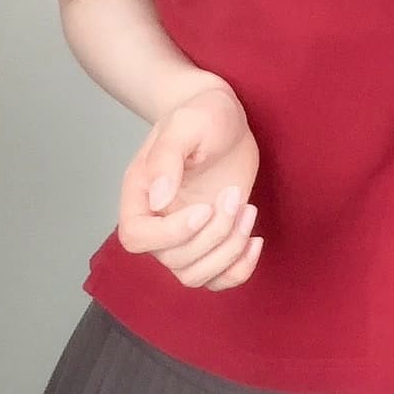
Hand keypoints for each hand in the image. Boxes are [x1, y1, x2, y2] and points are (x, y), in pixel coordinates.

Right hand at [116, 84, 263, 290]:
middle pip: (173, 261)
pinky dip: (240, 270)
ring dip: (229, 251)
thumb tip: (158, 201)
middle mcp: (157, 222)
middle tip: (235, 196)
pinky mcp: (212, 241)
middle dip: (214, 234)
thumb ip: (167, 158)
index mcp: (140, 195)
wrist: (224, 118)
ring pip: (195, 276)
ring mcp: (185, 236)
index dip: (171, 234)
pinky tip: (256, 239)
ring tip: (247, 210)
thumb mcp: (185, 125)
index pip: (137, 238)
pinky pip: (218, 279)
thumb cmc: (201, 115)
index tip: (205, 208)